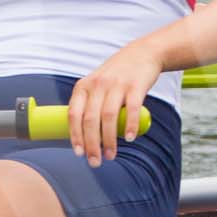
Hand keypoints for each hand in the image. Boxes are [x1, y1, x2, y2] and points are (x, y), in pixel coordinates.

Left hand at [70, 40, 162, 166]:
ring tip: (111, 155)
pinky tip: (129, 138)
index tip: (79, 153)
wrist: (142, 54)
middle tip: (95, 161)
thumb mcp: (96, 85)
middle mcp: (98, 84)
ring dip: (109, 140)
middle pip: (90, 119)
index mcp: (84, 86)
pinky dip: (129, 126)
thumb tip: (83, 137)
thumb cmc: (116, 75)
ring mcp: (117, 84)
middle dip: (92, 144)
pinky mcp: (135, 85)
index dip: (75, 136)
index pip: (74, 114)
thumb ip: (89, 105)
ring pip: (108, 117)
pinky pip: (131, 109)